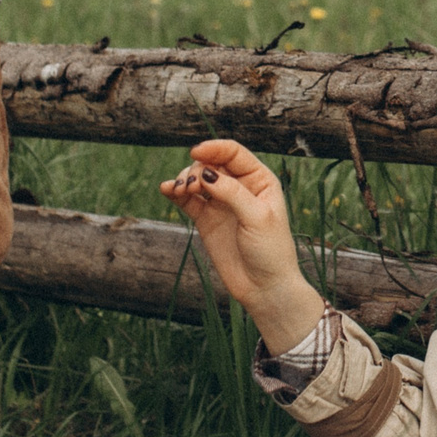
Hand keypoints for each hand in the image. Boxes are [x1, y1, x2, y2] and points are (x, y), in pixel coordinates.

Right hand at [160, 140, 326, 350]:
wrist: (264, 287)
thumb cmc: (270, 251)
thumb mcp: (257, 218)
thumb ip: (232, 193)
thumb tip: (207, 173)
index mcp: (260, 180)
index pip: (234, 154)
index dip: (214, 149)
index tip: (195, 152)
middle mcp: (240, 187)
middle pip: (212, 164)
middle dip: (197, 169)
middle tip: (192, 185)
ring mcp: (221, 203)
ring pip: (197, 179)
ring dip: (184, 179)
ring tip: (179, 190)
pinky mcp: (206, 219)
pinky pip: (187, 199)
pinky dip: (176, 192)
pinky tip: (166, 189)